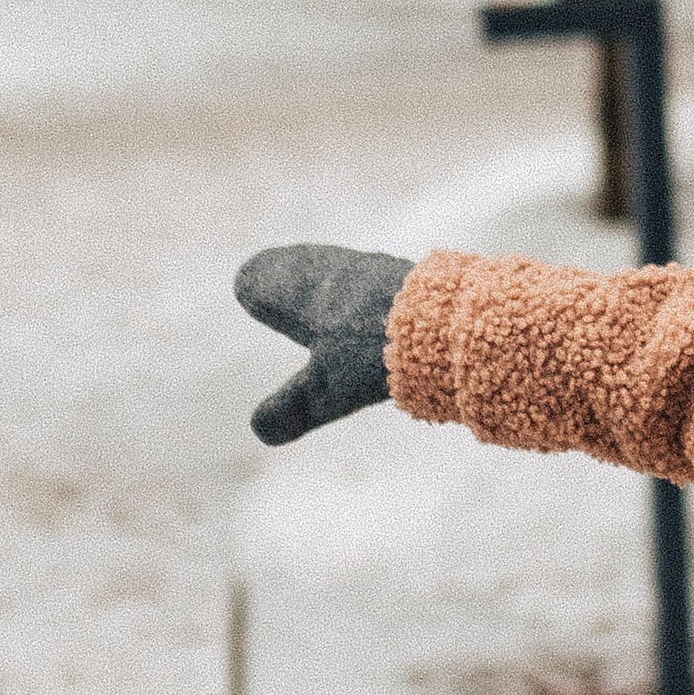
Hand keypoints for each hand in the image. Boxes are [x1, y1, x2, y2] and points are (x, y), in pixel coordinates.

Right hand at [235, 244, 412, 441]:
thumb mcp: (327, 390)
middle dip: (290, 271)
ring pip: (344, 269)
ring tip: (323, 273)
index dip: (259, 283)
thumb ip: (293, 407)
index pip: (270, 282)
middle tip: (273, 265)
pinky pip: (379, 277)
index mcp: (305, 294)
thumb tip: (260, 429)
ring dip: (329, 273)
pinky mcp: (412, 278)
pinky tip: (379, 291)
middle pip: (307, 268)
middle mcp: (339, 274)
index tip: (247, 281)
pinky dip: (366, 282)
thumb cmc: (374, 351)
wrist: (446, 320)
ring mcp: (378, 272)